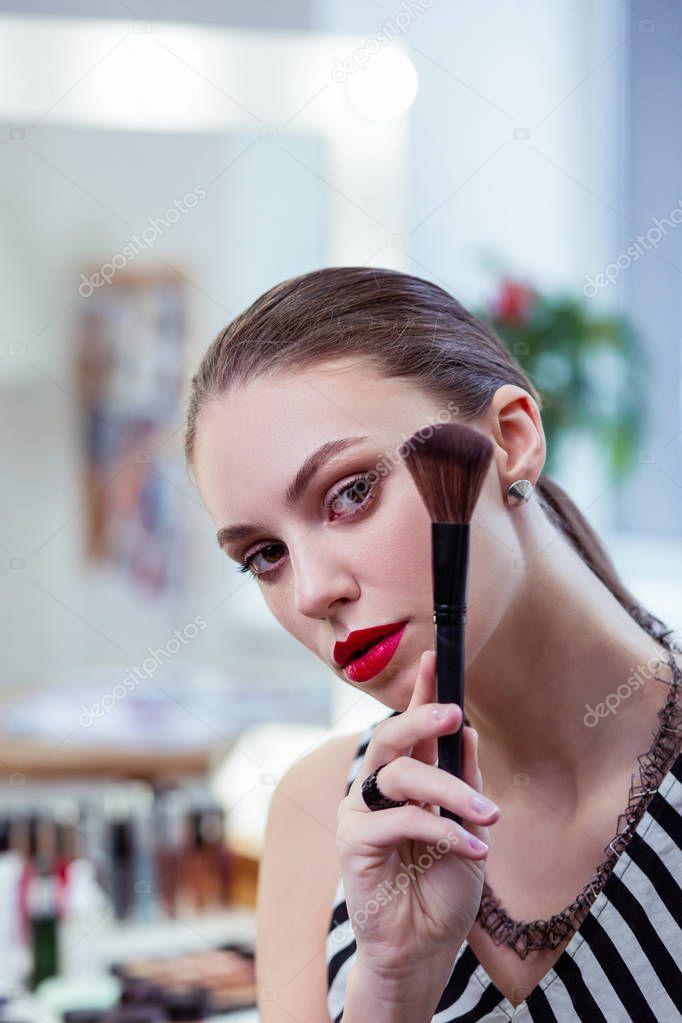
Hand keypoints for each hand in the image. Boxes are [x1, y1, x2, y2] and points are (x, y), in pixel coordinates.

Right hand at [335, 650, 498, 975]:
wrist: (425, 947)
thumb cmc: (443, 887)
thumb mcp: (468, 826)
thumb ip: (464, 781)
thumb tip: (468, 731)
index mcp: (405, 780)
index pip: (412, 728)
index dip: (421, 691)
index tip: (435, 656)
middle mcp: (377, 789)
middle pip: (390, 738)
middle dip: (420, 718)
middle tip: (453, 712)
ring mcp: (361, 812)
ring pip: (400, 775)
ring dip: (450, 790)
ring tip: (488, 815)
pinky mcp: (354, 841)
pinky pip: (400, 820)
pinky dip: (441, 829)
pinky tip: (471, 847)